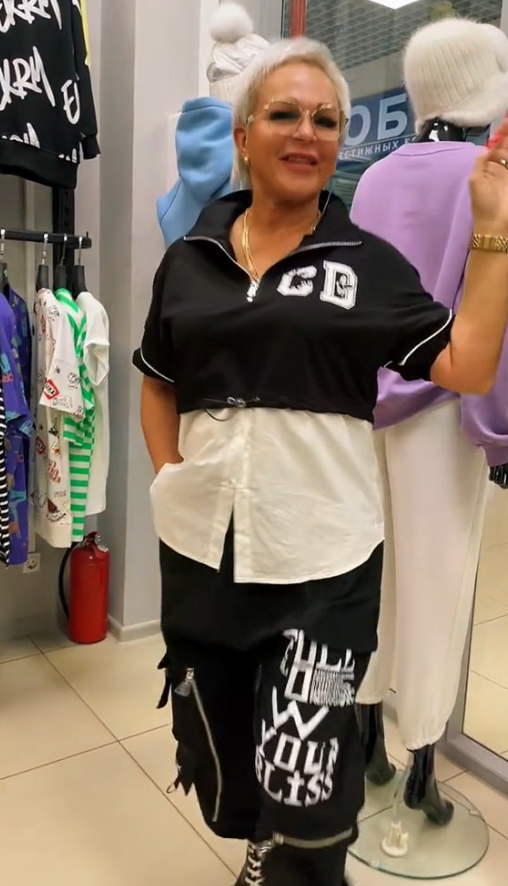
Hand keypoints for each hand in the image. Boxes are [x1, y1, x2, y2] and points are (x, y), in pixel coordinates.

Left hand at [470, 117, 507, 234]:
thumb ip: (480, 163)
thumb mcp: (476, 181)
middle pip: (507, 146)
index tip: (507, 120)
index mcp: (489, 167)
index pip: (497, 145)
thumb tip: (485, 148)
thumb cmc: (484, 204)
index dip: (502, 133)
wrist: (497, 224)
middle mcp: (502, 167)